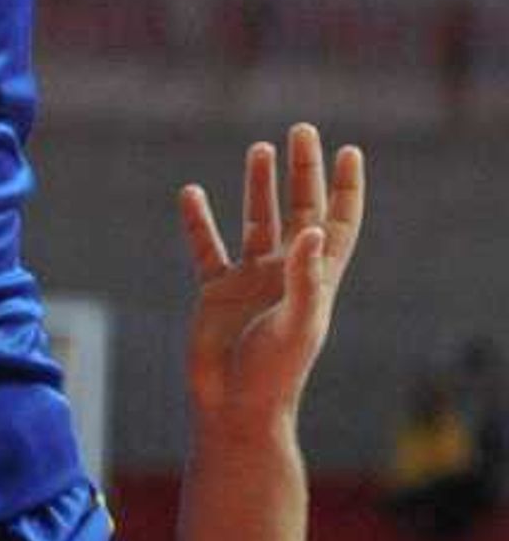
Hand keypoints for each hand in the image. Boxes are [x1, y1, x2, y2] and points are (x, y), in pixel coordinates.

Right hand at [180, 124, 362, 435]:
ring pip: (256, 221)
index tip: (349, 151)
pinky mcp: (217, 292)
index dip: (346, 190)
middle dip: (304, 172)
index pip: (338, 225)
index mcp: (316, 281)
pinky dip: (199, 221)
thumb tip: (312, 230)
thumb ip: (305, 278)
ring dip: (259, 186)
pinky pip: (207, 247)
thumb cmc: (274, 375)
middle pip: (300, 211)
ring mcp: (251, 281)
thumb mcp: (297, 326)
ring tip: (261, 148)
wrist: (233, 410)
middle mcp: (286, 274)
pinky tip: (191, 194)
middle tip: (302, 130)